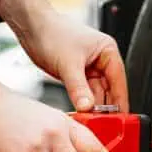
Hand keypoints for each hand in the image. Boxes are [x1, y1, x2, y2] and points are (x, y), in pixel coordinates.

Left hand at [0, 0, 128, 112]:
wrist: (31, 26)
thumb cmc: (52, 32)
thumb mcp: (68, 64)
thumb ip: (79, 88)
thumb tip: (88, 107)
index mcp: (107, 51)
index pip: (119, 81)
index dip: (120, 101)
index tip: (120, 119)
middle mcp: (100, 59)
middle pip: (108, 90)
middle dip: (104, 107)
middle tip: (102, 125)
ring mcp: (88, 68)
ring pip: (95, 94)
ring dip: (92, 107)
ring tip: (90, 121)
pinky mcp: (75, 74)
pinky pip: (83, 93)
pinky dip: (81, 103)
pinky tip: (80, 113)